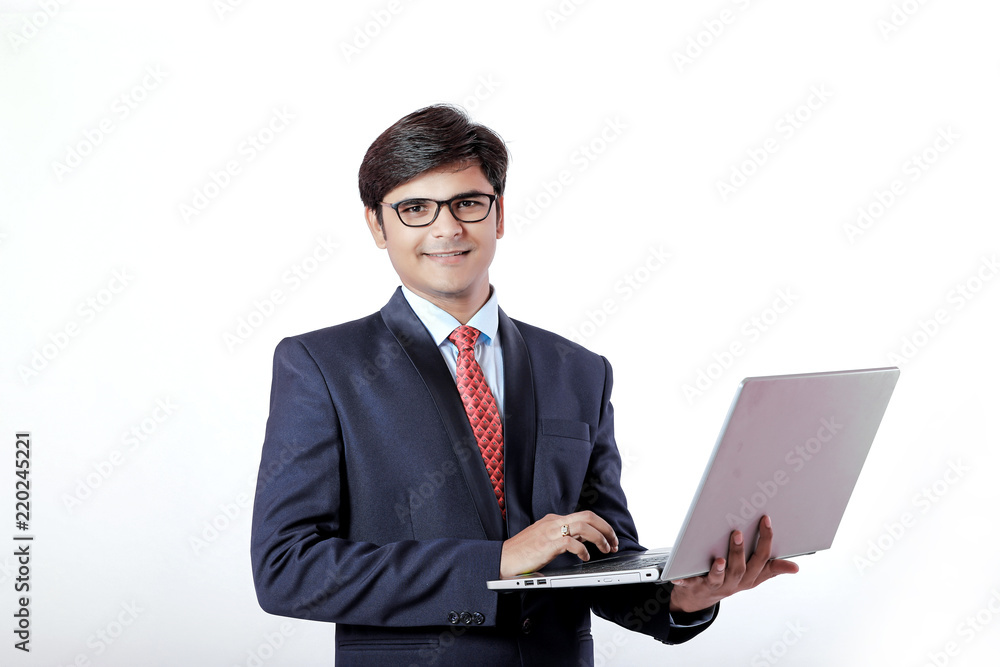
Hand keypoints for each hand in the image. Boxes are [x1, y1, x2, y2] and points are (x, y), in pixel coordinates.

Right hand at [500, 511, 618, 577]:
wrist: (504, 558)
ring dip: (600, 538)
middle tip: (614, 542)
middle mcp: (555, 521)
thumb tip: (583, 539)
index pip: (584, 515)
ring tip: (606, 549)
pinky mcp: (548, 544)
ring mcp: (552, 531)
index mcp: (554, 519)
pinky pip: (572, 543)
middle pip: (588, 516)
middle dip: (606, 528)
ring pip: (584, 526)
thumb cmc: (523, 551)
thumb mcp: (546, 539)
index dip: (601, 526)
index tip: (610, 538)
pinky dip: (583, 550)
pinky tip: (585, 557)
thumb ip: (563, 536)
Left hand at [668, 515, 798, 612]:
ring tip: (719, 559)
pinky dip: (684, 580)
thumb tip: (795, 567)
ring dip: (719, 569)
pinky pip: (690, 584)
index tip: (766, 520)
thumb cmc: (730, 578)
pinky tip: (679, 576)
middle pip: (740, 569)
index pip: (762, 559)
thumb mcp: (753, 576)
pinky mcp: (695, 586)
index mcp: (750, 577)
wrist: (699, 597)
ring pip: (719, 578)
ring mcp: (715, 585)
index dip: (765, 540)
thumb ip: (771, 569)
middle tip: (737, 533)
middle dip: (739, 552)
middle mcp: (734, 582)